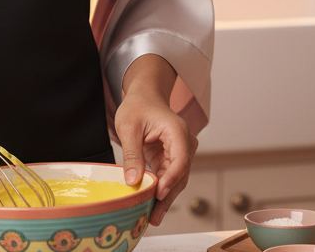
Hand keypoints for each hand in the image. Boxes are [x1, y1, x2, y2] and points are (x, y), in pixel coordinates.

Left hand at [115, 55, 197, 226]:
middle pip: (180, 175)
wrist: (144, 96)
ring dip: (165, 198)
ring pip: (176, 180)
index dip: (170, 180)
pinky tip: (152, 205)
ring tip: (153, 217)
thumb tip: (133, 181)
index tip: (158, 194)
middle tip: (154, 216)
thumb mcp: (129, 127)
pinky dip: (161, 191)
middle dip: (168, 196)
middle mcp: (184, 143)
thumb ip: (132, 154)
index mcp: (177, 131)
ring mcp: (180, 152)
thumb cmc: (137, 106)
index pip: (180, 160)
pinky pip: (169, 178)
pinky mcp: (172, 159)